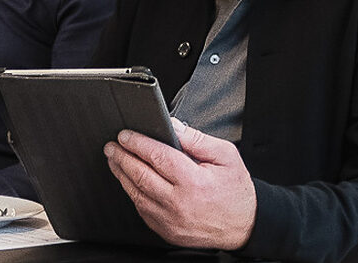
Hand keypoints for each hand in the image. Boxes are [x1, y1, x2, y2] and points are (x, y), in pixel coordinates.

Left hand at [104, 119, 255, 249]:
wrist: (245, 226)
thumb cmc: (235, 191)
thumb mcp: (225, 156)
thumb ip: (196, 140)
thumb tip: (173, 126)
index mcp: (193, 181)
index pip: (156, 156)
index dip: (137, 143)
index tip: (125, 135)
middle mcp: (178, 203)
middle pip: (140, 175)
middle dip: (122, 157)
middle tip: (112, 146)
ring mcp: (170, 220)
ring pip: (136, 194)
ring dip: (121, 175)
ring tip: (115, 160)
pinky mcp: (166, 231)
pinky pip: (142, 210)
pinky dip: (133, 194)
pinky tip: (129, 182)